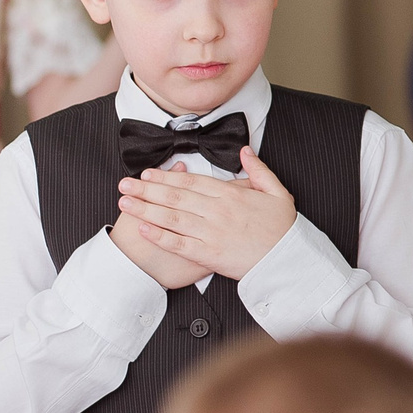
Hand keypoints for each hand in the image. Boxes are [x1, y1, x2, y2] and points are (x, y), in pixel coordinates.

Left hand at [115, 148, 298, 280]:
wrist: (288, 260)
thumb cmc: (283, 228)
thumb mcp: (278, 192)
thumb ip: (258, 170)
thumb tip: (245, 151)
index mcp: (231, 195)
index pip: (191, 182)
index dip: (166, 177)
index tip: (147, 173)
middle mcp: (217, 211)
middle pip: (175, 197)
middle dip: (146, 190)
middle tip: (124, 184)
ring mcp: (211, 233)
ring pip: (172, 218)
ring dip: (145, 209)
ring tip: (125, 203)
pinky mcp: (209, 254)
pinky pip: (179, 243)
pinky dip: (159, 236)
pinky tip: (143, 229)